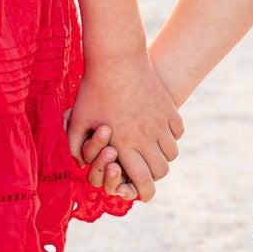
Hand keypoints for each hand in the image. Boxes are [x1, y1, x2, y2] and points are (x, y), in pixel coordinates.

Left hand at [68, 56, 181, 201]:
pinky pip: (177, 132)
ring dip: (162, 156)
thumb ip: (75, 147)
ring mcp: (160, 122)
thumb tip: (80, 165)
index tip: (141, 193)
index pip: (142, 180)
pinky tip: (158, 131)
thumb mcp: (77, 120)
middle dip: (153, 176)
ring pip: (171, 153)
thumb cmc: (92, 90)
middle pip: (161, 170)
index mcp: (123, 143)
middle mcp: (145, 136)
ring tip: (150, 150)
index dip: (143, 192)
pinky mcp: (168, 108)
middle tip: (144, 171)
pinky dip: (170, 137)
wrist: (116, 58)